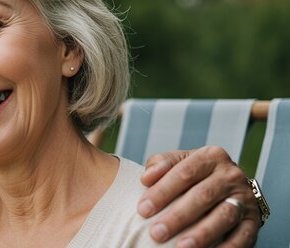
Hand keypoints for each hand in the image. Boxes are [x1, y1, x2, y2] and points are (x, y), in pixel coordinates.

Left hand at [138, 146, 259, 246]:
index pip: (184, 173)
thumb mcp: (179, 163)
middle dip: (178, 216)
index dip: (162, 191)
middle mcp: (231, 175)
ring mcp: (245, 198)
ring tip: (181, 247)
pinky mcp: (253, 221)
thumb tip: (147, 178)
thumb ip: (161, 164)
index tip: (143, 209)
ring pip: (224, 216)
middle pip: (203, 195)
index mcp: (211, 156)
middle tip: (156, 233)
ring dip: (201, 234)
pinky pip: (243, 236)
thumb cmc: (194, 176)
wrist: (229, 187)